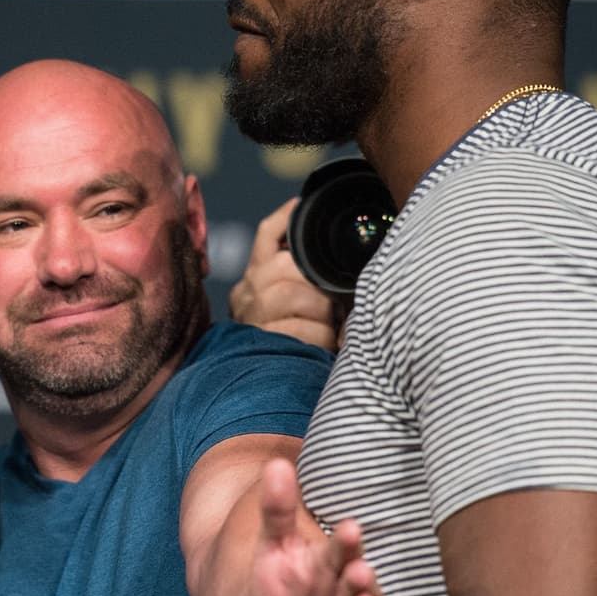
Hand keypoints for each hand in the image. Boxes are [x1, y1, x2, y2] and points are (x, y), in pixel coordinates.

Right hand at [228, 198, 343, 350]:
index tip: (302, 205)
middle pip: (281, 265)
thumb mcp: (306, 305)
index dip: (286, 218)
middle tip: (336, 302)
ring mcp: (249, 317)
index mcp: (257, 277)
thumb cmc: (302, 341)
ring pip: (288, 295)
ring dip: (320, 311)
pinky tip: (326, 344)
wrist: (268, 389)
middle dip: (316, 282)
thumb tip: (349, 259)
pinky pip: (294, 329)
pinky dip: (318, 336)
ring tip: (332, 326)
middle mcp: (246, 292)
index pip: (268, 235)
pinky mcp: (256, 341)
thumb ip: (314, 281)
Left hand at [250, 458, 420, 595]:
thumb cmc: (280, 590)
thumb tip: (275, 463)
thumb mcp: (274, 549)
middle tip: (357, 571)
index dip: (346, 543)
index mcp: (335, 565)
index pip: (342, 551)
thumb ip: (277, 511)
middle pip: (360, 585)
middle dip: (360, 579)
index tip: (349, 529)